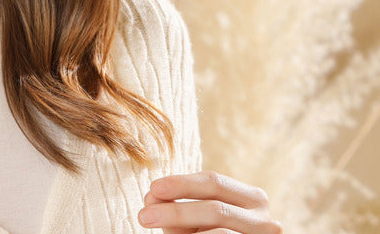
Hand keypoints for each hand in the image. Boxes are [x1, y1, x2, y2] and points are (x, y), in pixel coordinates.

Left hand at [138, 170, 281, 232]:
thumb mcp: (194, 221)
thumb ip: (175, 207)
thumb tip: (151, 197)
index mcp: (251, 198)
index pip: (213, 181)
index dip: (181, 183)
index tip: (152, 189)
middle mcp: (266, 219)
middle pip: (216, 208)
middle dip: (175, 211)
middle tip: (144, 216)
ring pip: (221, 233)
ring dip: (182, 226)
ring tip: (154, 225)